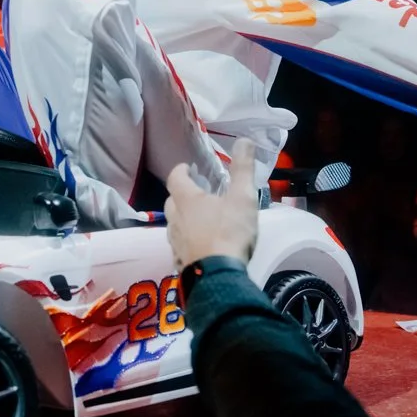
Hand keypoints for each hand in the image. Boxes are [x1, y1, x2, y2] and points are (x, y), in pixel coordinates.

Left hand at [166, 139, 260, 268]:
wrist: (218, 276)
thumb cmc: (229, 232)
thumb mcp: (242, 197)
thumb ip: (243, 169)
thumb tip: (244, 140)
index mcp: (187, 200)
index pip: (175, 178)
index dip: (180, 170)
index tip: (187, 167)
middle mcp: (175, 219)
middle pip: (172, 201)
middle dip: (181, 194)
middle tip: (197, 192)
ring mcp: (175, 242)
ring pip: (174, 225)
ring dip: (184, 218)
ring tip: (200, 219)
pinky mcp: (179, 262)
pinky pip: (180, 246)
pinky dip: (187, 241)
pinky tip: (200, 245)